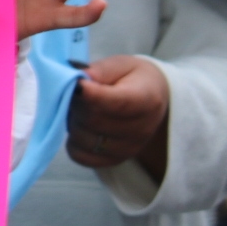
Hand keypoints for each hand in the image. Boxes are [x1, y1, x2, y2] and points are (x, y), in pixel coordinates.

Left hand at [67, 55, 170, 177]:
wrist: (154, 100)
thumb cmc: (133, 79)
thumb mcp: (121, 65)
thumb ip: (99, 71)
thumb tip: (77, 80)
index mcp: (147, 100)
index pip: (116, 103)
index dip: (91, 96)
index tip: (77, 85)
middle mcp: (141, 129)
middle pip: (94, 121)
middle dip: (76, 104)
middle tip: (75, 92)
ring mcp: (128, 148)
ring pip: (83, 139)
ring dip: (72, 122)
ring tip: (80, 110)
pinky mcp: (114, 160)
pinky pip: (81, 156)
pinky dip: (73, 142)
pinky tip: (81, 127)